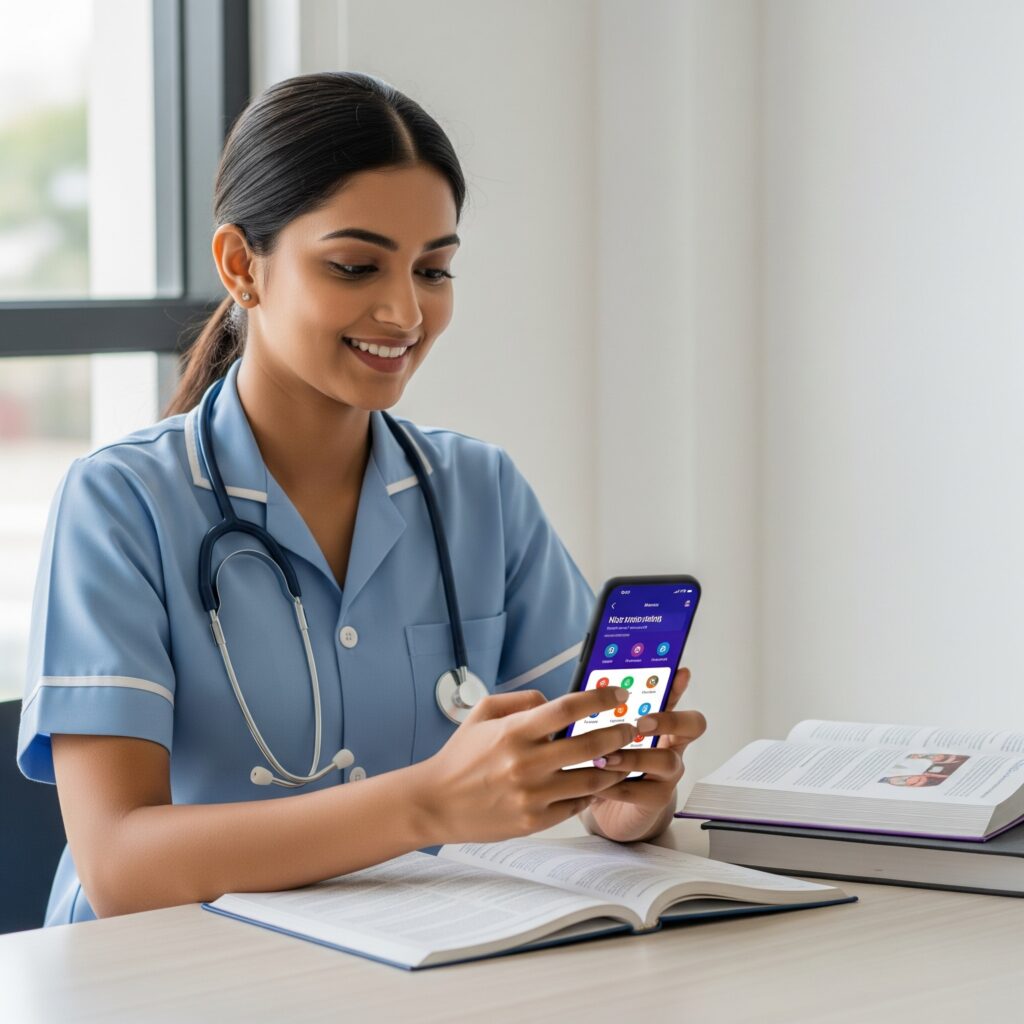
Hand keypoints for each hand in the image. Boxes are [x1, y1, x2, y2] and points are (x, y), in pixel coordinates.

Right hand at [417, 684, 639, 844]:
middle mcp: (526, 763)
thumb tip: (554, 702)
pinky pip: (575, 805)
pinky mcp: (534, 821)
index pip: (567, 709)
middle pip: (589, 745)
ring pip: (591, 779)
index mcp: (514, 732)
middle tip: (630, 728)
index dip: (599, 698)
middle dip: (618, 733)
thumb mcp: (483, 714)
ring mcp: (532, 795)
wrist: (436, 802)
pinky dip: (590, 793)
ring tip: (622, 758)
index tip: (619, 692)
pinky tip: (597, 783)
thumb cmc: (460, 755)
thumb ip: (521, 700)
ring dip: (614, 767)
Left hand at [584, 667, 705, 842]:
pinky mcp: (656, 800)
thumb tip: (572, 690)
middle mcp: (670, 747)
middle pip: (691, 726)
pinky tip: (597, 784)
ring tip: (605, 759)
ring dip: (634, 758)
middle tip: (640, 723)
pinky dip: (617, 786)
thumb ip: (597, 716)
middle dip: (670, 719)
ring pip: (666, 761)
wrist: (605, 810)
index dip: (679, 687)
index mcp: (658, 726)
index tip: (678, 673)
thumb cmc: (606, 766)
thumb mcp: (602, 737)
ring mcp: (667, 775)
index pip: (673, 699)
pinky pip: (642, 791)